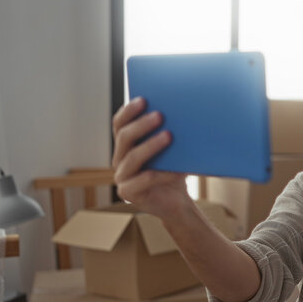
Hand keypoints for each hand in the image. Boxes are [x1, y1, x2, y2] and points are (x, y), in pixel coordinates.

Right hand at [111, 97, 190, 219]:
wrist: (176, 202)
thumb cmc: (173, 172)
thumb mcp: (171, 152)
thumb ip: (168, 134)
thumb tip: (183, 113)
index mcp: (125, 146)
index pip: (119, 124)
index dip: (128, 111)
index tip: (143, 99)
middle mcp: (119, 160)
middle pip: (124, 137)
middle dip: (141, 124)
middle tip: (160, 115)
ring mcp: (122, 177)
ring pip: (133, 158)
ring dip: (151, 145)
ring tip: (169, 136)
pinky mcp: (128, 193)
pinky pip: (145, 180)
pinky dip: (162, 173)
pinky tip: (177, 169)